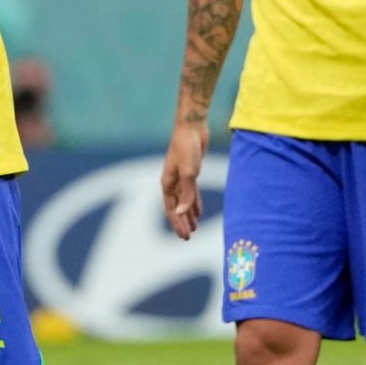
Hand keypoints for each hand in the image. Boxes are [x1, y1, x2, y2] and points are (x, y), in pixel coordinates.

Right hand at [161, 120, 208, 239]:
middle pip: (176, 207)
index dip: (177, 223)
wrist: (192, 126)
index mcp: (167, 182)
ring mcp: (181, 176)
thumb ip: (186, 194)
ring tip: (195, 228)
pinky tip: (199, 211)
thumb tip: (181, 212)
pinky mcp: (190, 171)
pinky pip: (191, 192)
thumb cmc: (187, 148)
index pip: (170, 209)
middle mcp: (172, 181)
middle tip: (188, 238)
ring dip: (188, 214)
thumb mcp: (189, 173)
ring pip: (184, 200)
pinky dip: (194, 202)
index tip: (183, 237)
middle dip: (182, 222)